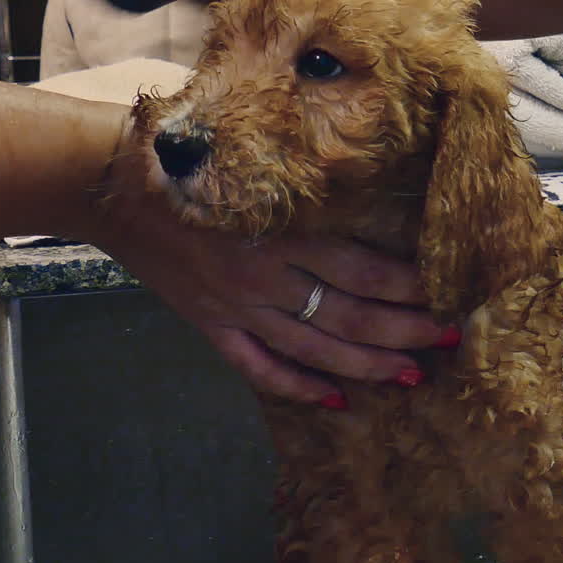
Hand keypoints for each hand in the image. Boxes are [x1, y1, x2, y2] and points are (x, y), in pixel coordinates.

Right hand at [87, 121, 450, 407]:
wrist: (113, 184)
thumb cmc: (192, 163)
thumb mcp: (258, 169)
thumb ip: (310, 196)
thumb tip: (373, 209)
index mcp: (282, 232)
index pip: (364, 269)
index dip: (411, 289)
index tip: (449, 295)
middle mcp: (265, 275)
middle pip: (351, 315)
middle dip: (406, 332)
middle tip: (448, 339)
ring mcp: (237, 307)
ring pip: (315, 349)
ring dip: (368, 365)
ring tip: (411, 374)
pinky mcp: (211, 325)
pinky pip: (260, 368)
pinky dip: (299, 387)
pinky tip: (337, 400)